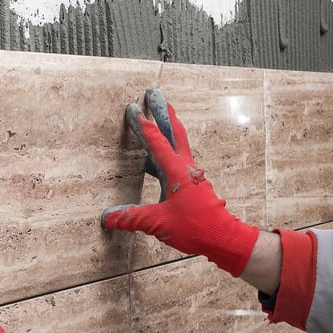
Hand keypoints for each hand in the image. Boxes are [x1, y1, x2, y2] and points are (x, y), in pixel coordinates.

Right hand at [101, 88, 258, 276]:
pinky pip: (177, 159)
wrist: (224, 237)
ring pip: (178, 143)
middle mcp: (186, 168)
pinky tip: (155, 159)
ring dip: (167, 128)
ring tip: (158, 116)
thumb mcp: (158, 223)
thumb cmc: (196, 227)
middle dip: (163, 112)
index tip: (133, 109)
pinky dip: (167, 150)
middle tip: (155, 94)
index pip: (157, 143)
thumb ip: (132, 218)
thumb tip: (108, 217)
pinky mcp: (193, 184)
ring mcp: (191, 175)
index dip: (143, 125)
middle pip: (174, 132)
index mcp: (177, 172)